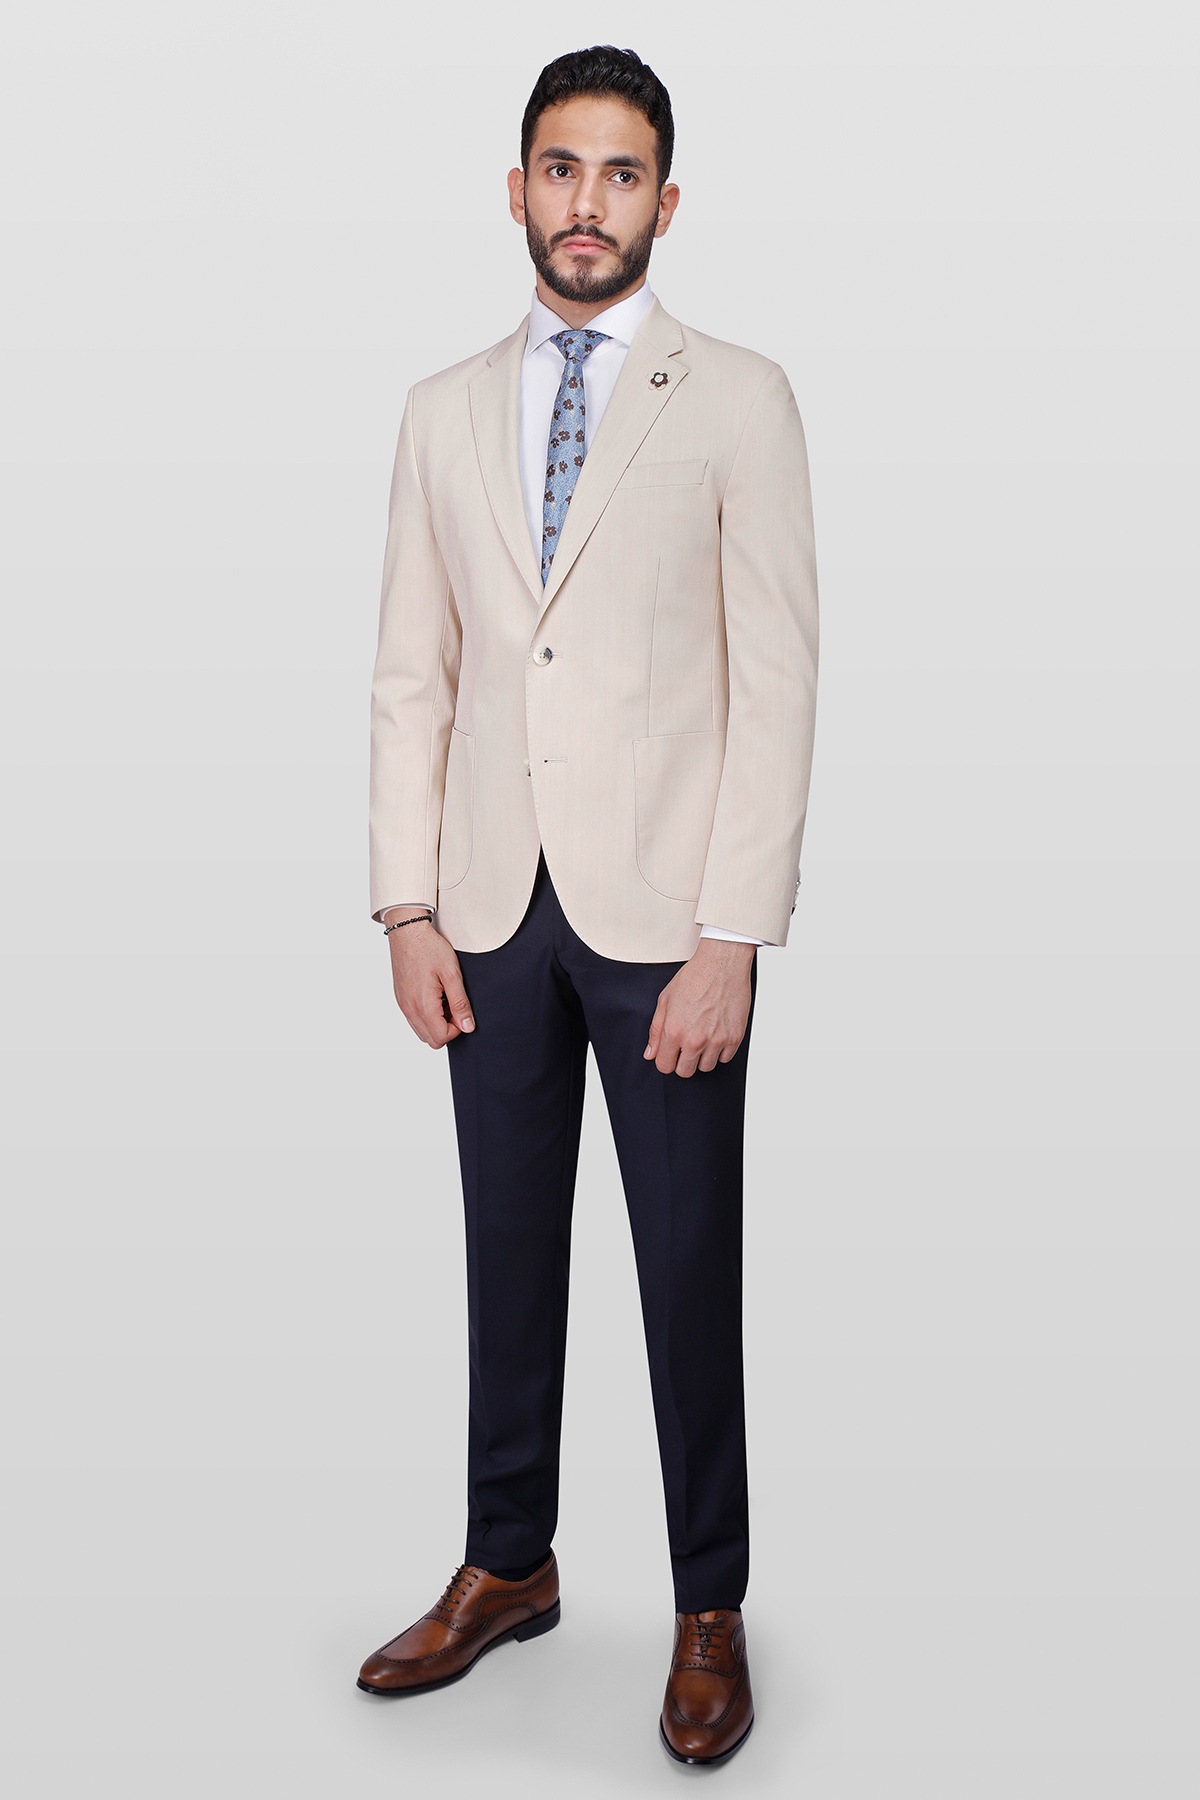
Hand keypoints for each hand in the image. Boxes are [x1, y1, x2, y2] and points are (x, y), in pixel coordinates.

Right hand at [385, 915, 474, 1047]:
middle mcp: (409, 1009)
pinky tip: (434, 997)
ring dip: (436, 1023)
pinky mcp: (401, 999)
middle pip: (431, 1040)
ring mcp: (403, 1005)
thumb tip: (467, 1026)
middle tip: (454, 1006)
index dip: (457, 1029)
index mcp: (423, 1004)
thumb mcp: (452, 974)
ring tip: (444, 1000)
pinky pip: (414, 1020)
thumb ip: (460, 1003)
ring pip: (422, 1032)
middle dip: (447, 1029)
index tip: (461, 1011)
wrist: (407, 932)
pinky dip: (426, 1016)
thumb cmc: (429, 948)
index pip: (441, 1038)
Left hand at [643, 938, 754, 1076]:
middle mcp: (695, 1039)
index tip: (670, 1052)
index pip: (664, 1066)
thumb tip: (650, 1053)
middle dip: (682, 1061)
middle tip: (686, 1045)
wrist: (722, 964)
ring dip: (702, 1056)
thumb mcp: (665, 1000)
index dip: (665, 1060)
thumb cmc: (695, 977)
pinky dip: (720, 1051)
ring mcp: (717, 1040)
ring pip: (706, 1067)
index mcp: (674, 1031)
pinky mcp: (735, 1038)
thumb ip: (656, 1030)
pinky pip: (725, 1058)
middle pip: (685, 1071)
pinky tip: (716, 1033)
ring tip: (703, 1036)